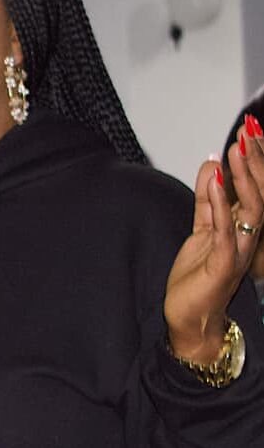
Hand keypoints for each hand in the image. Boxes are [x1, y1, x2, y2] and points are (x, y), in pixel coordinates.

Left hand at [164, 129, 263, 363]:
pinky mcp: (223, 264)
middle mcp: (249, 237)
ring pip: (252, 209)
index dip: (256, 160)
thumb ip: (207, 199)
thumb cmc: (198, 277)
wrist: (191, 317)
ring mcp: (240, 251)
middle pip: (261, 193)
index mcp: (245, 227)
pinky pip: (226, 231)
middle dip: (255, 161)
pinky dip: (221, 205)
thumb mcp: (202, 228)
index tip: (251, 130)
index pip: (256, 188)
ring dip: (243, 178)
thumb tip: (212, 164)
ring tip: (236, 150)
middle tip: (249, 132)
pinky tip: (216, 182)